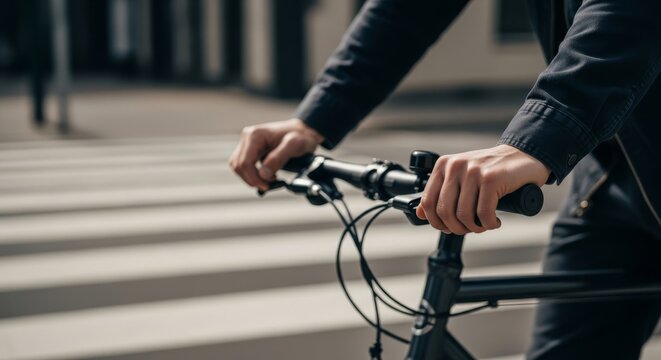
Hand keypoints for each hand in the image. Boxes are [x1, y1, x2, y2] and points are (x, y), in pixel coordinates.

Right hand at [229, 119, 324, 190]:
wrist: (304, 131)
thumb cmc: (301, 136)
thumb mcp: (294, 145)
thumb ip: (278, 158)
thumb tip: (264, 174)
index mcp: (255, 135)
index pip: (244, 162)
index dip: (253, 178)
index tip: (267, 186)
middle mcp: (248, 137)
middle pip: (238, 166)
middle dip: (252, 179)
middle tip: (268, 185)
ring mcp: (248, 143)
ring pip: (239, 167)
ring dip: (251, 178)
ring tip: (269, 180)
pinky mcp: (251, 150)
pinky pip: (245, 166)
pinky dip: (253, 174)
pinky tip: (267, 175)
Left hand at [416, 144, 549, 234]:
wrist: (522, 156)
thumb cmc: (491, 171)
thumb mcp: (460, 177)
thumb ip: (441, 193)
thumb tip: (420, 214)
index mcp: (443, 165)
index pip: (427, 202)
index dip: (436, 222)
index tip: (449, 227)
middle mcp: (455, 166)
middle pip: (444, 212)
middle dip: (456, 228)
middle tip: (469, 229)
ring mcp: (473, 171)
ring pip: (463, 215)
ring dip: (474, 228)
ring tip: (483, 225)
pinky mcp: (491, 179)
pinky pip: (483, 214)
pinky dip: (489, 225)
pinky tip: (494, 222)